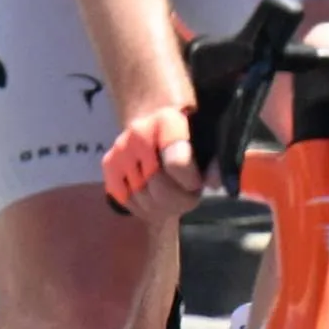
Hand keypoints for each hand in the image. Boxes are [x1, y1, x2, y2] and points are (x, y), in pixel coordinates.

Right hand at [103, 100, 205, 218]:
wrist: (158, 124)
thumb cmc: (192, 137)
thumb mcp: (212, 144)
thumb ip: (219, 162)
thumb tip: (212, 181)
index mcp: (169, 121)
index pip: (176, 162)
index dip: (190, 181)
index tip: (197, 183)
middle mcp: (139, 132)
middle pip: (159, 188)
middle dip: (178, 199)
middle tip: (187, 193)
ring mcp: (121, 149)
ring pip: (143, 200)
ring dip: (162, 206)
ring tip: (171, 194)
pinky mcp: (109, 164)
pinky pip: (127, 201)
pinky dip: (143, 207)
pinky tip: (154, 197)